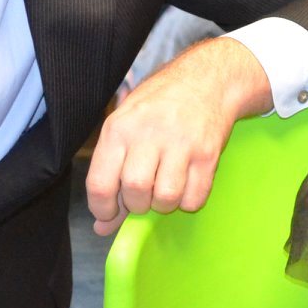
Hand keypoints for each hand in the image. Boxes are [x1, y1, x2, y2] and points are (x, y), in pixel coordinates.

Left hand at [85, 38, 272, 234]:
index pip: (100, 183)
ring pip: (166, 198)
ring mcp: (181, 143)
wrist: (206, 80)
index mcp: (119, 128)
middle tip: (144, 194)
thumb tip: (102, 227)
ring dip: (164, 204)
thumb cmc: (158, 106)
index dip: (102, 209)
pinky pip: (195, 197)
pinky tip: (187, 182)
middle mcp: (148, 134)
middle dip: (138, 205)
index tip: (110, 212)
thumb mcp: (126, 129)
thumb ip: (111, 175)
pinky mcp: (208, 153)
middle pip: (135, 192)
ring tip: (166, 187)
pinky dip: (189, 201)